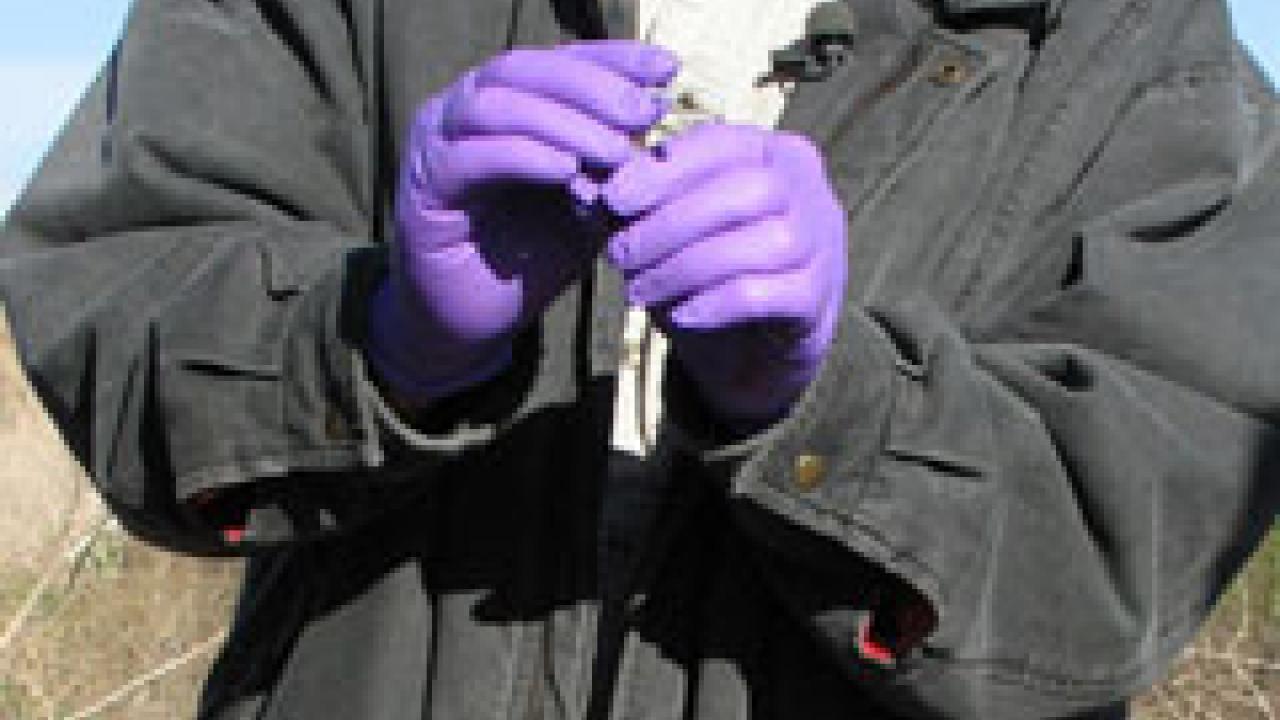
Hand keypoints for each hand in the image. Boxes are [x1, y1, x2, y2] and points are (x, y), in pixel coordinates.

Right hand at [367, 41, 676, 403]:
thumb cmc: (529, 259)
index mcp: (501, 104)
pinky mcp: (423, 191)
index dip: (611, 58)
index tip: (666, 68)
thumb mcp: (586, 204)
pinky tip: (567, 171)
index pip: (556, 60)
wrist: (471, 322)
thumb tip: (655, 111)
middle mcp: (460, 112)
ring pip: (494, 106)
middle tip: (643, 111)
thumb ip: (611, 161)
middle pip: (522, 69)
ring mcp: (435, 146)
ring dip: (562, 123)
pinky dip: (523, 157)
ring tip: (614, 150)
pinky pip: (470, 158)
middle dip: (590, 86)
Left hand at [603, 124, 846, 425]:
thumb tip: (580, 186)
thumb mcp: (662, 236)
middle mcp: (809, 191)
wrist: (751, 355)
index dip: (664, 170)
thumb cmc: (705, 276)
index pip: (721, 143)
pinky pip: (767, 294)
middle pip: (747, 189)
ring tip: (639, 291)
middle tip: (619, 255)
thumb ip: (630, 208)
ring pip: (763, 241)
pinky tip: (679, 316)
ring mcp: (821, 245)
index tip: (612, 200)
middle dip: (671, 222)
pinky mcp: (816, 300)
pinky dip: (715, 303)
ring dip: (688, 266)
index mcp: (773, 153)